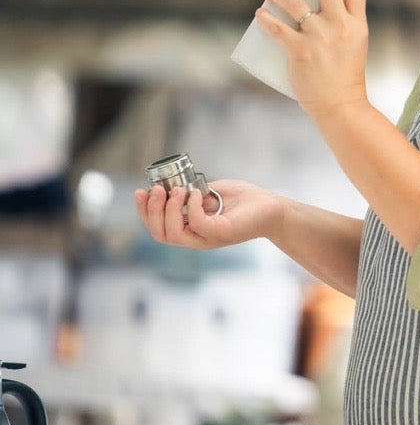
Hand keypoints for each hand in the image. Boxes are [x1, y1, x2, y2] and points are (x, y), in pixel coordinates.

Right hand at [134, 179, 283, 250]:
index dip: (145, 212)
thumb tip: (172, 186)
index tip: (140, 192)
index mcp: (192, 230)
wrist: (273, 207)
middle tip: (156, 189)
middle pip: (160, 234)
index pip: (158, 229)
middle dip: (151, 211)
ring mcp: (209, 238)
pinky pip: (198, 224)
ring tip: (177, 190)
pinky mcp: (223, 233)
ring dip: (169, 209)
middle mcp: (197, 238)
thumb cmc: (245, 201)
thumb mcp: (211, 193)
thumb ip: (191, 193)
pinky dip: (192, 207)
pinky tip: (197, 194)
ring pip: (174, 234)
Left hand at [256, 0, 368, 120]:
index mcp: (356, 25)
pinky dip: (266, 19)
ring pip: (296, 4)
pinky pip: (278, 29)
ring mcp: (320, 39)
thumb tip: (316, 5)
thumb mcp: (354, 45)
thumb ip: (341, 25)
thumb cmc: (345, 76)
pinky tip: (260, 13)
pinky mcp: (301, 52)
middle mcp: (340, 28)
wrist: (340, 106)